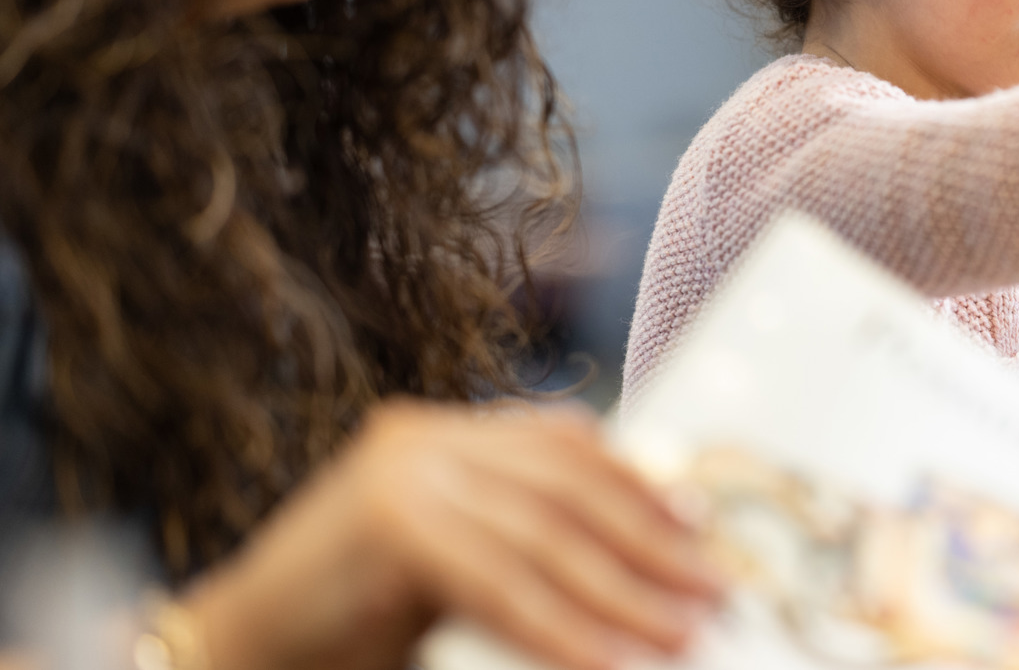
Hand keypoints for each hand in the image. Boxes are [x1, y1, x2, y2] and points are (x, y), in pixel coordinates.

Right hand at [184, 402, 721, 669]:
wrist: (241, 653)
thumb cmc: (353, 620)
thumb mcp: (453, 561)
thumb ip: (523, 537)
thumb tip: (651, 549)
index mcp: (445, 436)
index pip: (567, 445)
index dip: (641, 485)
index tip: (702, 530)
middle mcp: (425, 440)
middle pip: (567, 487)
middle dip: (649, 542)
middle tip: (711, 590)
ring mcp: (402, 475)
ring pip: (544, 538)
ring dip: (622, 594)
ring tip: (678, 634)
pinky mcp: (389, 525)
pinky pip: (502, 585)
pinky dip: (563, 630)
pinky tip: (610, 659)